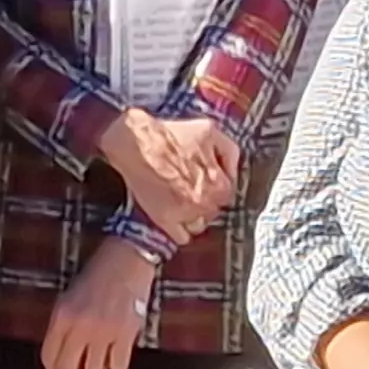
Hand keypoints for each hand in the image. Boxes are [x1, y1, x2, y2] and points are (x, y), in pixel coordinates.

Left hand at [38, 240, 157, 368]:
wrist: (127, 257)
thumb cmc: (98, 274)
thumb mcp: (70, 296)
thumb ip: (64, 325)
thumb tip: (63, 356)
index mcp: (62, 314)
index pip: (49, 355)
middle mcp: (80, 325)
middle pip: (68, 367)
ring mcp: (104, 330)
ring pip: (95, 368)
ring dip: (98, 365)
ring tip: (103, 351)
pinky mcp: (127, 333)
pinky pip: (119, 364)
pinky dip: (118, 362)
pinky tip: (118, 351)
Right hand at [99, 108, 236, 242]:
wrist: (136, 143)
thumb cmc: (171, 135)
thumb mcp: (209, 131)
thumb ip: (230, 152)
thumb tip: (233, 173)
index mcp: (218, 184)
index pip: (228, 195)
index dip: (217, 186)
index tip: (206, 180)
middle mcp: (204, 203)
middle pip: (213, 212)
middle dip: (206, 201)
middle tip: (192, 188)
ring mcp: (184, 214)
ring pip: (199, 226)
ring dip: (195, 217)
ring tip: (183, 203)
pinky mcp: (164, 220)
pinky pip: (182, 237)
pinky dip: (181, 230)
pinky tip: (176, 218)